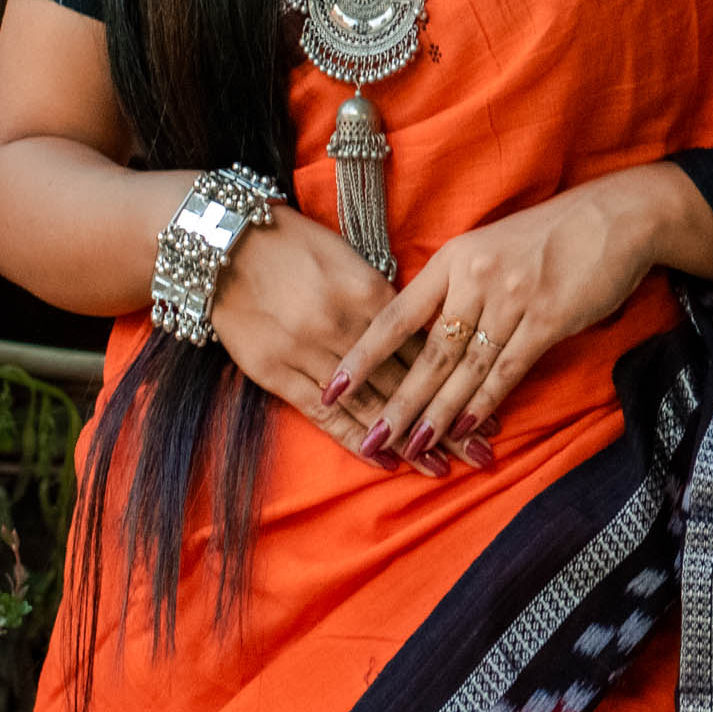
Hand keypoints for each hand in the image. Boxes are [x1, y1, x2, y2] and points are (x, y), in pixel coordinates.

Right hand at [212, 203, 467, 474]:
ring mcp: (309, 353)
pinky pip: (323, 415)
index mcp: (370, 293)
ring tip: (440, 467)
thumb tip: (423, 326)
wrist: (225, 243)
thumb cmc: (295, 244)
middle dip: (443, 419)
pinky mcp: (276, 373)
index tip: (487, 407)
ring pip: (369, 405)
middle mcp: (344, 327)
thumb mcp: (351, 259)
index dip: (457, 379)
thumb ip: (384, 297)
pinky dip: (355, 438)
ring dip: (406, 439)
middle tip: (479, 452)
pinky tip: (384, 461)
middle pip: (405, 382)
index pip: (424, 345)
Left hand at [335, 164, 712, 464]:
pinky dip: (484, 402)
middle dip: (397, 401)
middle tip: (372, 439)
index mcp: (454, 259)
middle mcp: (476, 278)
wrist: (616, 216)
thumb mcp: (491, 246)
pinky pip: (507, 369)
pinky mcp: (548, 319)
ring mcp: (512, 299)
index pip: (395, 314)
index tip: (333, 386)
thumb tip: (425, 331)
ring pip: (464, 369)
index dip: (363, 354)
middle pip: (427, 352)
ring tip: (411, 448)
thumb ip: (458, 284)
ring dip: (437, 414)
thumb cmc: (552, 234)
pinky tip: (464, 429)